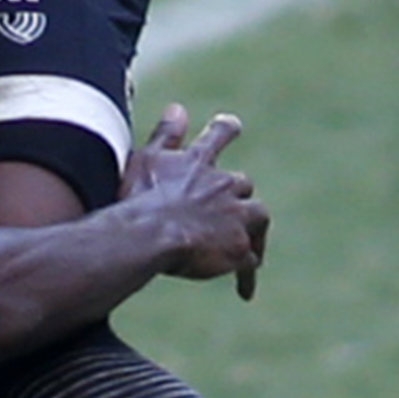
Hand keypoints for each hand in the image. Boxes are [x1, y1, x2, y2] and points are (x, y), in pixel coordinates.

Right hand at [117, 104, 269, 297]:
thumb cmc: (140, 198)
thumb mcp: (148, 159)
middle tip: (234, 210)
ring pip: (257, 219)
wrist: (150, 235)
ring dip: (253, 232)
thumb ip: (166, 134)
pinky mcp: (238, 248)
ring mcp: (234, 217)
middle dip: (238, 196)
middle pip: (242, 185)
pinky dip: (248, 275)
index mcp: (198, 163)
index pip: (218, 136)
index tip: (231, 124)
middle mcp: (223, 186)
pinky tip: (244, 290)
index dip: (225, 130)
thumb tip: (178, 107)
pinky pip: (250, 263)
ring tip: (249, 252)